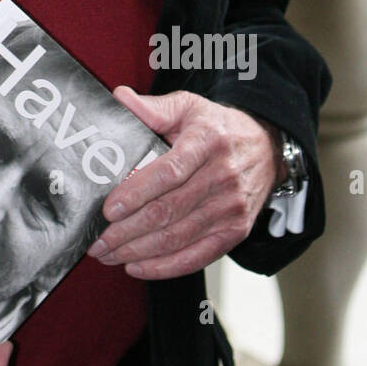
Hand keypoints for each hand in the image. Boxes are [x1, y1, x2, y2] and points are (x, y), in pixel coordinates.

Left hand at [85, 87, 281, 279]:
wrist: (268, 148)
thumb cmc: (218, 127)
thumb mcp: (189, 106)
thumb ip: (153, 107)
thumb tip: (119, 98)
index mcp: (206, 143)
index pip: (168, 173)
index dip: (136, 193)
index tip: (109, 209)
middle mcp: (222, 178)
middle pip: (168, 211)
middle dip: (127, 231)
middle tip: (98, 241)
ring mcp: (230, 208)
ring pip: (178, 237)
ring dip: (138, 251)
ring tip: (108, 254)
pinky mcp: (235, 231)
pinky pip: (197, 256)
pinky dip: (165, 267)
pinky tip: (138, 267)